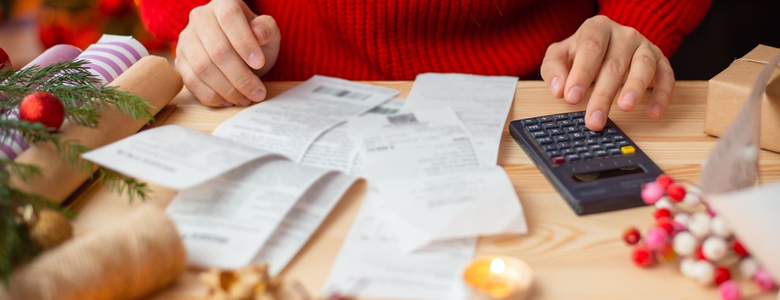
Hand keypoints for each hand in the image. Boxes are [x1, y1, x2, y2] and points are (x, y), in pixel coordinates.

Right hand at [175, 0, 280, 106]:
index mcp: (224, 3)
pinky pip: (191, 81)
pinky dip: (211, 96)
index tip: (260, 63)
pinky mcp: (180, 61)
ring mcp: (186, 39)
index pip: (230, 18)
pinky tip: (228, 101)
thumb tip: (259, 33)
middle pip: (218, 49)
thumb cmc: (255, 40)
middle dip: (241, 76)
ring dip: (227, 89)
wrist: (237, 50)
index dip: (245, 42)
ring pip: (203, 68)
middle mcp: (200, 18)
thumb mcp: (268, 32)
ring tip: (246, 98)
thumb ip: (267, 30)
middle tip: (258, 92)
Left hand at [541, 15, 673, 130]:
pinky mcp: (660, 60)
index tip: (572, 97)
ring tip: (625, 107)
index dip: (581, 74)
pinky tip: (653, 113)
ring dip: (635, 88)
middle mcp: (624, 34)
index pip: (591, 48)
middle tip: (594, 120)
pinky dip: (662, 94)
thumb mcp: (559, 55)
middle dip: (603, 95)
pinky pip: (666, 76)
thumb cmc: (580, 53)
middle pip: (614, 64)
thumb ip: (553, 69)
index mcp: (597, 28)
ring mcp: (644, 46)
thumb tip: (559, 89)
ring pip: (643, 65)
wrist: (607, 44)